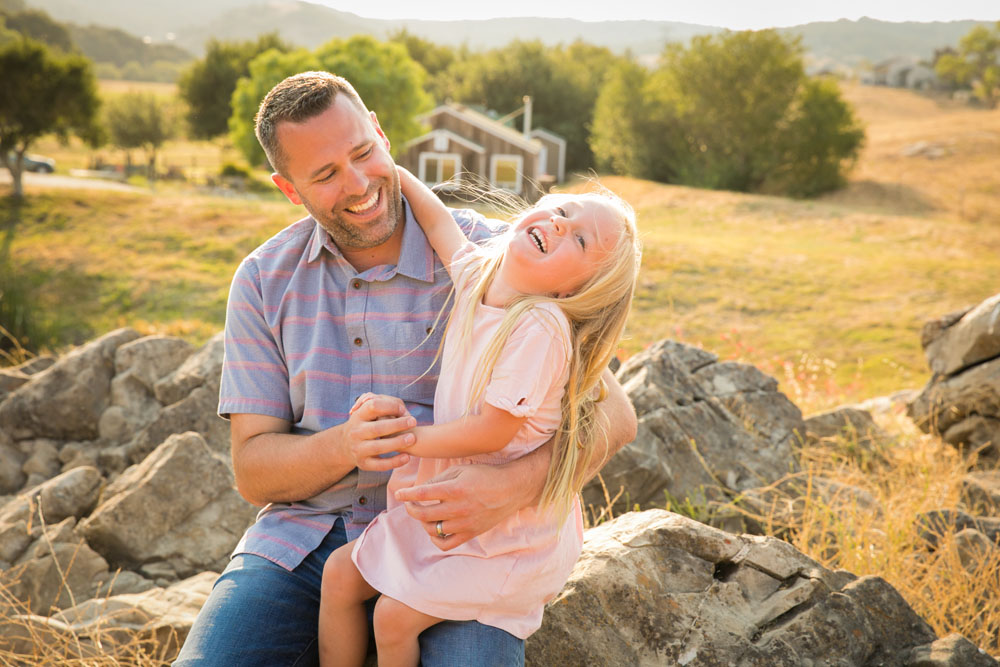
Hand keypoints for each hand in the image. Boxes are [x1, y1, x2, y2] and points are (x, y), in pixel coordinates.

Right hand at [342, 393, 414, 471]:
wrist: (346, 446)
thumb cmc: (366, 424)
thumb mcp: (367, 413)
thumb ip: (383, 406)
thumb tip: (401, 409)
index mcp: (358, 416)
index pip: (373, 406)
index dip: (390, 406)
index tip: (403, 409)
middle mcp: (355, 432)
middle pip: (377, 428)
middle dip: (397, 425)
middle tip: (413, 421)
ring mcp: (358, 449)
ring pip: (378, 447)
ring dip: (397, 443)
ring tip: (412, 438)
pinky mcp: (364, 464)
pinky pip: (380, 465)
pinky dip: (394, 462)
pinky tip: (407, 457)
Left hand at [393, 462, 531, 550]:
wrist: (511, 489)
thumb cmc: (485, 476)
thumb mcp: (461, 470)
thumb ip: (439, 480)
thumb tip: (420, 490)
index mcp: (455, 489)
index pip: (422, 494)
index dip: (407, 494)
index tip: (399, 494)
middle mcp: (458, 508)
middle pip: (423, 514)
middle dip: (411, 508)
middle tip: (410, 503)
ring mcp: (464, 524)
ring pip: (432, 530)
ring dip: (423, 522)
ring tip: (425, 514)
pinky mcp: (470, 534)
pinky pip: (446, 543)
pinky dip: (436, 538)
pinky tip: (436, 529)